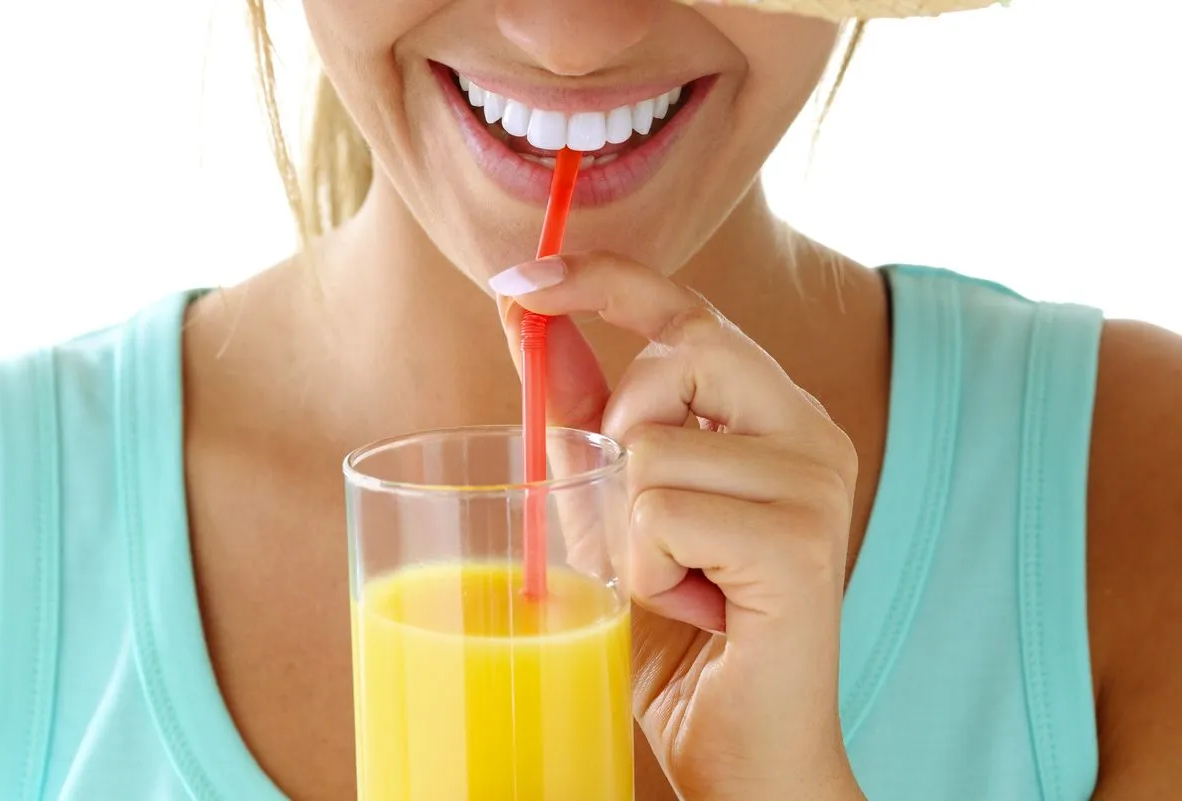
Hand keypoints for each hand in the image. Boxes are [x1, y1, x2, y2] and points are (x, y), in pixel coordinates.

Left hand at [492, 252, 864, 800]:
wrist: (741, 746)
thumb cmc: (679, 629)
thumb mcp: (612, 506)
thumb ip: (583, 414)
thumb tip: (527, 316)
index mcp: (773, 417)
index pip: (690, 310)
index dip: (604, 279)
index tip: (522, 275)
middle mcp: (810, 434)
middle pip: (680, 348)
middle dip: (621, 424)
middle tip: (638, 513)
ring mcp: (814, 484)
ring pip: (651, 445)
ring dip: (626, 529)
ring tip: (674, 583)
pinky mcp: (799, 544)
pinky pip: (661, 513)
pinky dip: (645, 571)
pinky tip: (692, 609)